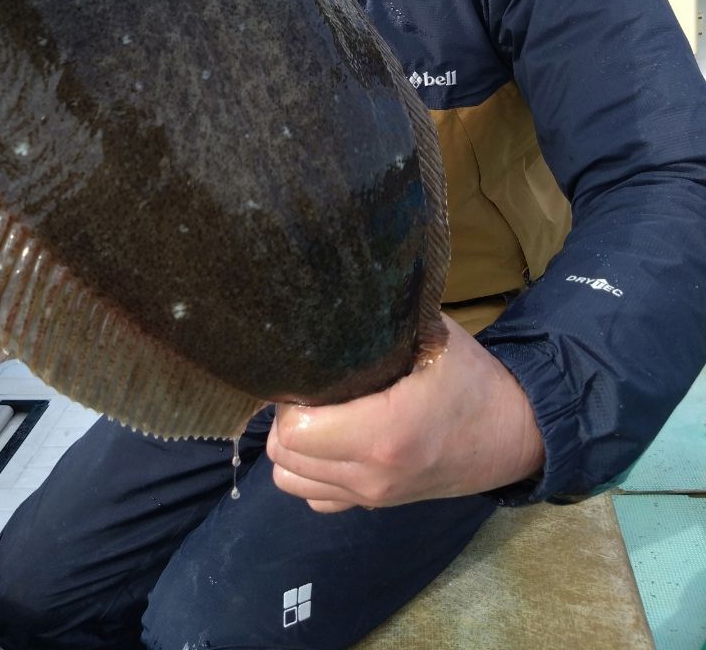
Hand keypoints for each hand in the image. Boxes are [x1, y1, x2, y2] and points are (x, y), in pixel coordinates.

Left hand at [266, 315, 543, 512]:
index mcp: (386, 432)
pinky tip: (329, 441)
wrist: (513, 434)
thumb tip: (332, 291)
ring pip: (292, 481)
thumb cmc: (470, 377)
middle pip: (286, 456)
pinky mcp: (375, 507)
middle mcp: (373, 474)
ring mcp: (372, 497)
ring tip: (316, 413)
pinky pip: (316, 499)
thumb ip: (380, 318)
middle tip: (307, 389)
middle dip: (286, 419)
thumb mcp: (432, 333)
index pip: (296, 431)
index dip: (290, 398)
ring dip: (294, 447)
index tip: (306, 373)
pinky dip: (311, 472)